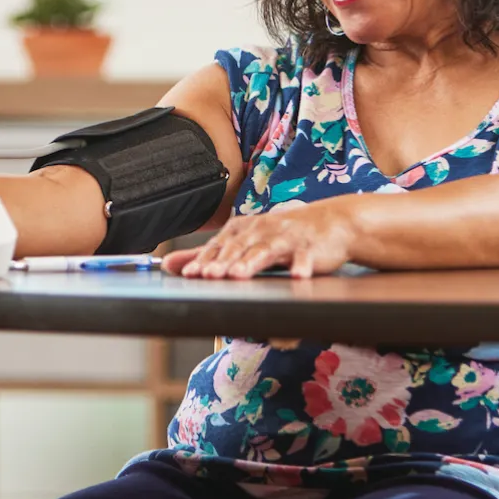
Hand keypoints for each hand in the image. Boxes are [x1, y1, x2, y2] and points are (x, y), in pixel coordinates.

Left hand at [162, 198, 358, 279]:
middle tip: (208, 276)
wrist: (330, 223)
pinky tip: (297, 276)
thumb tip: (168, 264)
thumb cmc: (283, 236)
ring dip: (252, 262)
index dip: (204, 260)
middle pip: (239, 248)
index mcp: (243, 229)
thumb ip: (208, 255)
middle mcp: (262, 229)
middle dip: (223, 262)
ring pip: (266, 251)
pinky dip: (301, 266)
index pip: (219, 246)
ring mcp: (286, 237)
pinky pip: (304, 257)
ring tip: (239, 275)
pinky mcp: (310, 246)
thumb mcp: (244, 241)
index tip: (190, 274)